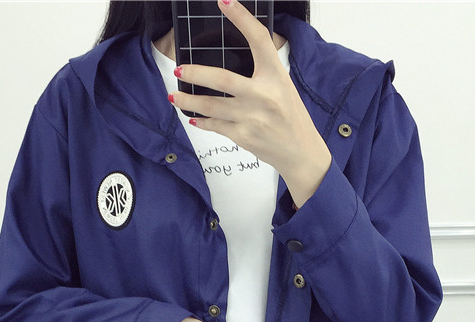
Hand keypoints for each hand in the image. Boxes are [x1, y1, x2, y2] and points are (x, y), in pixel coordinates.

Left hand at [168, 0, 331, 207]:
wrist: (300, 153)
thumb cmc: (290, 117)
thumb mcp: (282, 87)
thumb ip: (261, 72)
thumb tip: (232, 60)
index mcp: (276, 76)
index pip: (259, 40)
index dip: (241, 18)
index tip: (224, 2)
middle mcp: (263, 95)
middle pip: (222, 79)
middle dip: (197, 73)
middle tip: (180, 69)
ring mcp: (252, 118)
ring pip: (211, 106)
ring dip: (189, 101)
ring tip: (174, 96)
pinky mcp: (244, 137)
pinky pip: (216, 126)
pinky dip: (202, 121)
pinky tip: (193, 116)